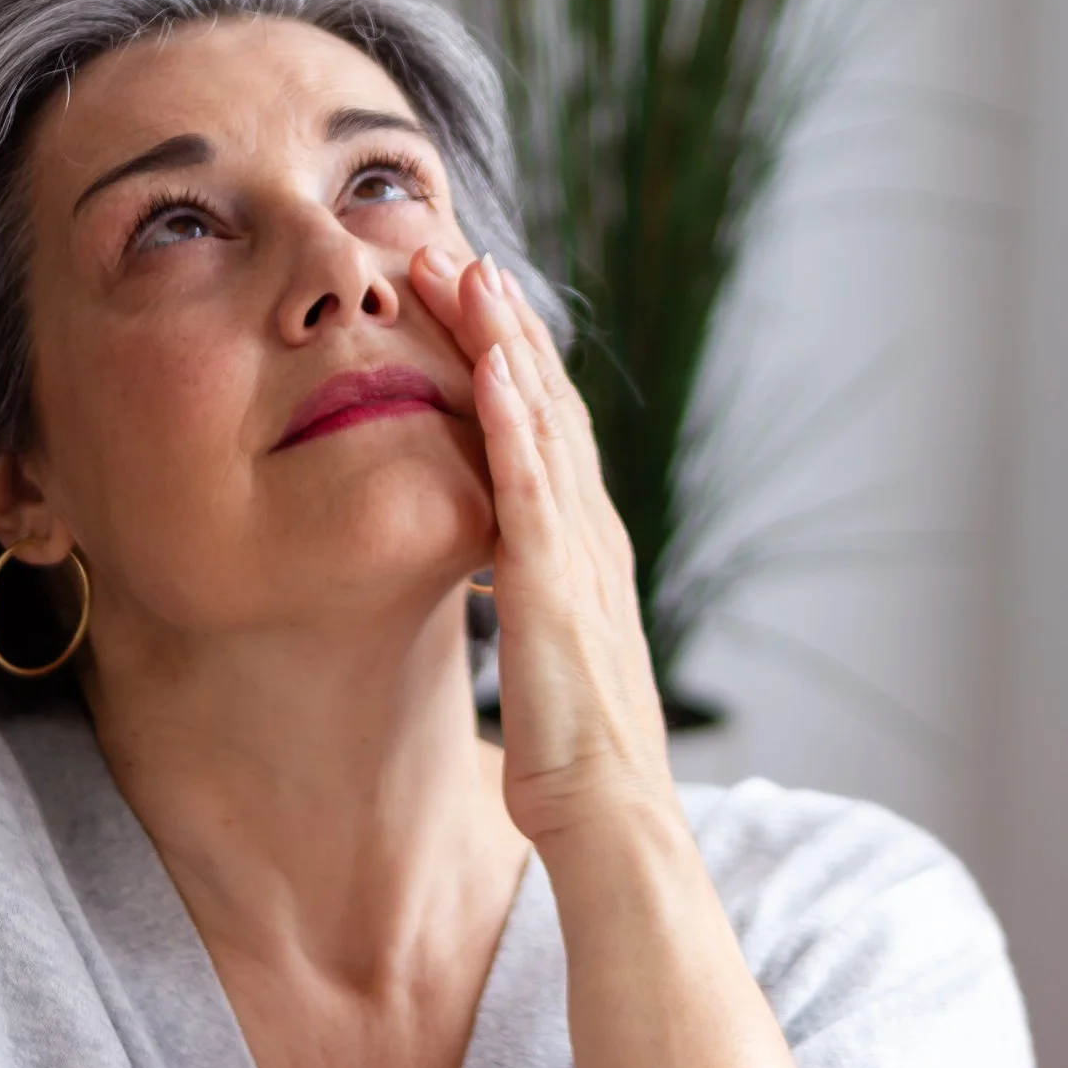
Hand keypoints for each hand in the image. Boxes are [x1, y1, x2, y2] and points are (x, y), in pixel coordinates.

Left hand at [408, 245, 675, 846]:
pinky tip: (491, 363)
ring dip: (504, 341)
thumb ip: (523, 594)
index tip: (466, 293)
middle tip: (455, 246)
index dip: (508, 354)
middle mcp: (589, 531)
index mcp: (582, 545)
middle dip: (499, 321)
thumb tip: (485, 564)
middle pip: (545, 400)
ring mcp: (577, 553)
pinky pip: (531, 485)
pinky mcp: (556, 585)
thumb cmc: (572, 755)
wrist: (612, 822)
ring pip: (542, 421)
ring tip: (466, 268)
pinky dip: (514, 418)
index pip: (545, 426)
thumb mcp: (541, 649)